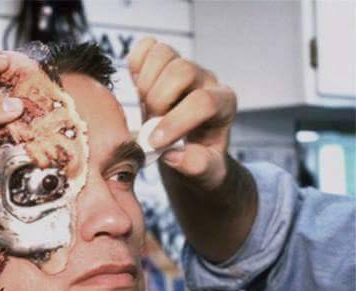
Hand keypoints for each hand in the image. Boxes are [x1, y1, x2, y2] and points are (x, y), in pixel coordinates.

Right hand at [127, 37, 236, 189]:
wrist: (188, 149)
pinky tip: (138, 90)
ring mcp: (183, 67)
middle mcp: (206, 79)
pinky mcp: (162, 62)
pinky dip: (135, 65)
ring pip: (162, 54)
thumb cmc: (199, 160)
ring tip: (145, 109)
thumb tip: (173, 155)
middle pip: (181, 70)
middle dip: (158, 100)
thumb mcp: (206, 173)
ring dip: (145, 84)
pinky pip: (146, 48)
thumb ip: (196, 166)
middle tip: (151, 124)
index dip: (175, 122)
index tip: (156, 143)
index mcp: (224, 104)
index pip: (203, 102)